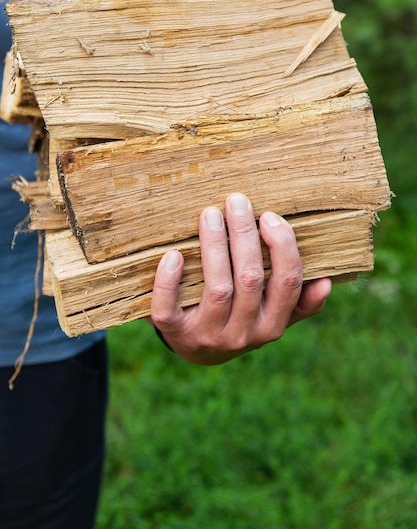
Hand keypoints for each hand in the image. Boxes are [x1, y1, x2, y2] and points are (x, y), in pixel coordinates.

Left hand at [150, 193, 331, 364]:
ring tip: (209, 214)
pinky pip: (168, 310)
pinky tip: (173, 255)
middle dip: (244, 235)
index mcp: (272, 325)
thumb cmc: (241, 319)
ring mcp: (208, 335)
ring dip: (213, 246)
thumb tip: (326, 282)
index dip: (282, 247)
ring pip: (217, 288)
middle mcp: (243, 334)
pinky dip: (169, 282)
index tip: (270, 215)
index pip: (287, 283)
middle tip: (237, 200)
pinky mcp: (176, 334)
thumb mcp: (273, 315)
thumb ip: (299, 302)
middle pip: (250, 279)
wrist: (198, 350)